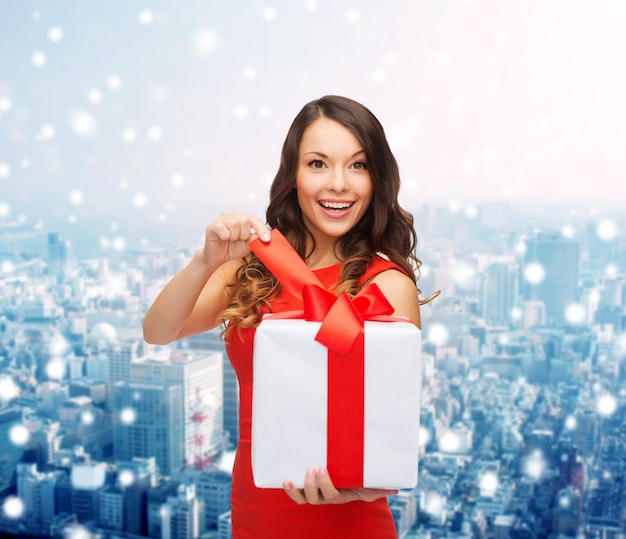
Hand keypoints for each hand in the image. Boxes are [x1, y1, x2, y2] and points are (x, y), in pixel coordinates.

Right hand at [202, 212, 270, 268]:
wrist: (218, 258)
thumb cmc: (233, 249)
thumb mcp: (247, 245)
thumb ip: (254, 239)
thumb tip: (262, 236)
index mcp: (242, 218)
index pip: (254, 219)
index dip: (261, 229)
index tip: (267, 239)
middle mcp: (232, 216)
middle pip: (245, 220)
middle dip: (244, 234)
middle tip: (239, 240)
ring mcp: (221, 219)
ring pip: (234, 224)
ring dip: (234, 236)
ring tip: (230, 240)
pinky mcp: (212, 226)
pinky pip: (223, 229)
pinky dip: (225, 236)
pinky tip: (223, 239)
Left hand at [283, 467, 397, 504]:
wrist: (343, 480)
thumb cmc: (355, 482)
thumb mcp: (367, 485)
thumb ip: (379, 487)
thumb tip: (397, 488)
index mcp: (339, 495)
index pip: (331, 494)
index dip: (325, 484)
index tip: (323, 468)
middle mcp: (324, 497)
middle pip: (315, 498)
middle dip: (312, 483)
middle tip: (313, 466)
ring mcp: (313, 494)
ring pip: (303, 499)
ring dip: (297, 490)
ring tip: (292, 477)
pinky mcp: (305, 488)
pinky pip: (295, 494)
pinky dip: (289, 490)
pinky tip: (284, 480)